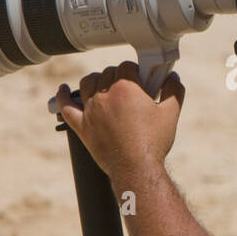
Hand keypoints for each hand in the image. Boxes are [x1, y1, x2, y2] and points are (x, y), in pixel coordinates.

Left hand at [55, 63, 185, 180]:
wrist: (136, 169)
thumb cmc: (153, 142)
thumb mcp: (171, 113)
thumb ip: (174, 90)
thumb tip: (173, 77)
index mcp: (125, 88)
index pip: (126, 66)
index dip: (135, 71)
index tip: (141, 80)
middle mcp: (104, 96)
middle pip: (107, 73)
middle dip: (119, 76)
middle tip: (130, 89)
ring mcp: (90, 110)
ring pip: (87, 84)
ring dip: (96, 81)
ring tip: (106, 86)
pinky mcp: (82, 126)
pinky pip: (66, 107)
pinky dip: (62, 96)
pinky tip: (63, 89)